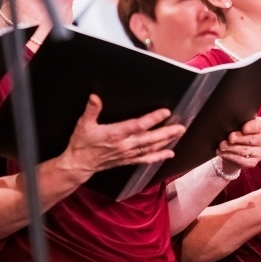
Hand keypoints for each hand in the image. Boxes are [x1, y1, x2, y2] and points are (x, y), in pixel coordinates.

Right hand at [62, 94, 184, 176]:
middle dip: (167, 132)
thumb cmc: (82, 143)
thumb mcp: (83, 124)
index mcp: (115, 134)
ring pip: (151, 148)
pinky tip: (169, 153)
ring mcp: (128, 154)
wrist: (79, 164)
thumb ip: (91, 110)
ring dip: (166, 141)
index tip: (165, 112)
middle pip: (150, 138)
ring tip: (178, 134)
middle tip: (181, 127)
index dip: (153, 119)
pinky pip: (146, 159)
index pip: (138, 125)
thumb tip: (94, 97)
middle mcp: (125, 145)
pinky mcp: (128, 160)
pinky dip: (158, 156)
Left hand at [216, 116, 260, 173]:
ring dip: (231, 148)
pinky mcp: (252, 163)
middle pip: (251, 140)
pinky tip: (222, 153)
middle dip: (238, 138)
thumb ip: (239, 120)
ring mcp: (260, 153)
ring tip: (221, 145)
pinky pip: (241, 160)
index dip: (251, 127)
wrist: (235, 147)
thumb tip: (230, 123)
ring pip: (245, 150)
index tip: (243, 128)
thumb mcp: (240, 123)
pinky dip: (229, 156)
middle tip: (229, 137)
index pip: (259, 125)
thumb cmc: (238, 130)